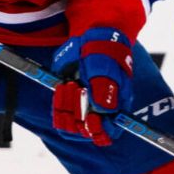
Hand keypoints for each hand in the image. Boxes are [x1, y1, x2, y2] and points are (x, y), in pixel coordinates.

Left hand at [50, 28, 132, 145]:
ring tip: (70, 85)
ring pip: (70, 127)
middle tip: (79, 88)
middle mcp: (98, 112)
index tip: (92, 118)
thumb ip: (106, 87)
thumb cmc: (104, 53)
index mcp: (115, 107)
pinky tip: (62, 86)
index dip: (100, 131)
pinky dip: (58, 105)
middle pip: (86, 131)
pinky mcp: (67, 104)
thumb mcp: (105, 66)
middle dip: (80, 113)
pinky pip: (59, 117)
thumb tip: (103, 110)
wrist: (89, 40)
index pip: (109, 133)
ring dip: (67, 109)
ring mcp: (82, 109)